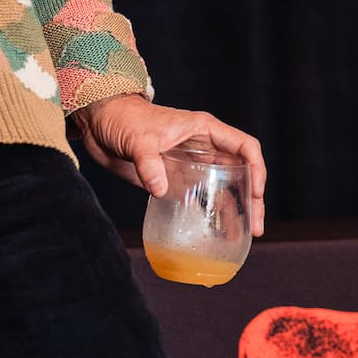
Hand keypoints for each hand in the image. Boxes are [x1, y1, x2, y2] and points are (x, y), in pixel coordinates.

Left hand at [73, 95, 266, 235]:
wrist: (101, 124)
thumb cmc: (124, 119)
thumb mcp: (138, 139)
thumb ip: (149, 163)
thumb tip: (161, 189)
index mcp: (205, 130)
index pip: (244, 147)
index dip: (257, 169)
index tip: (257, 194)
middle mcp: (204, 148)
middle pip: (240, 173)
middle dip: (252, 200)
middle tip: (256, 228)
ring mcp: (191, 165)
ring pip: (223, 189)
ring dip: (234, 212)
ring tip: (242, 238)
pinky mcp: (175, 180)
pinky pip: (199, 199)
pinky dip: (208, 216)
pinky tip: (213, 235)